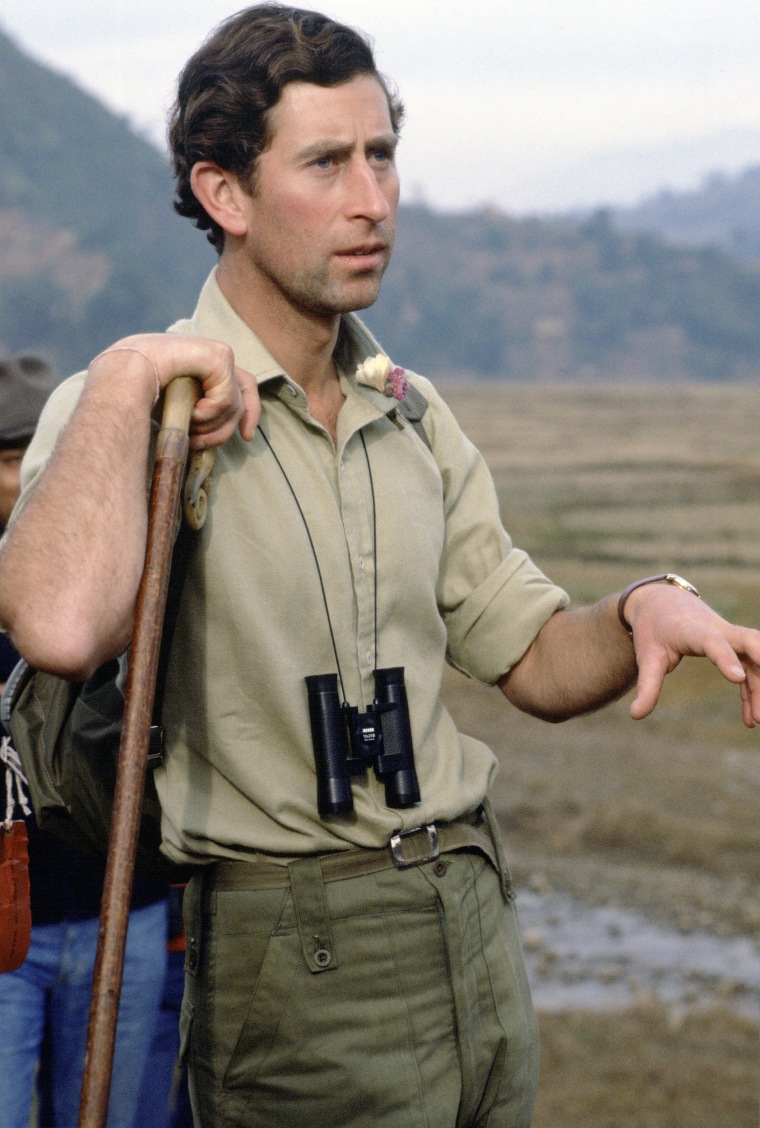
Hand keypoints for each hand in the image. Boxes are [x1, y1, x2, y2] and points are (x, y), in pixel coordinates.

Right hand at [89, 333, 259, 447]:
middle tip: (203, 444)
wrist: (123, 374)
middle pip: (242, 400)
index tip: (246, 437)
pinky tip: (190, 411)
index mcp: (205, 366)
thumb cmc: (139, 393)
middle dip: (225, 430)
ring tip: (187, 427)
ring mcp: (218, 354)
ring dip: (211, 425)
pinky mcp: (219, 356)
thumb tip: (212, 440)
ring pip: (235, 404)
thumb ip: (197, 415)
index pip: (243, 386)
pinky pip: (227, 398)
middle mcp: (214, 357)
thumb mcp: (175, 408)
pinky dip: (209, 413)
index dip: (250, 412)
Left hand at [625, 583, 759, 726]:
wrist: (662, 602)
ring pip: (755, 658)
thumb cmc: (653, 629)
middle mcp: (718, 630)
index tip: (738, 679)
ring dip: (758, 687)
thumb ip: (647, 685)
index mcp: (693, 630)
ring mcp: (730, 636)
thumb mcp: (646, 657)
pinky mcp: (734, 645)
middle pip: (750, 643)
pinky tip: (749, 717)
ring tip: (755, 721)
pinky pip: (750, 666)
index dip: (726, 658)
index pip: (714, 642)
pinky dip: (752, 690)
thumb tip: (635, 715)